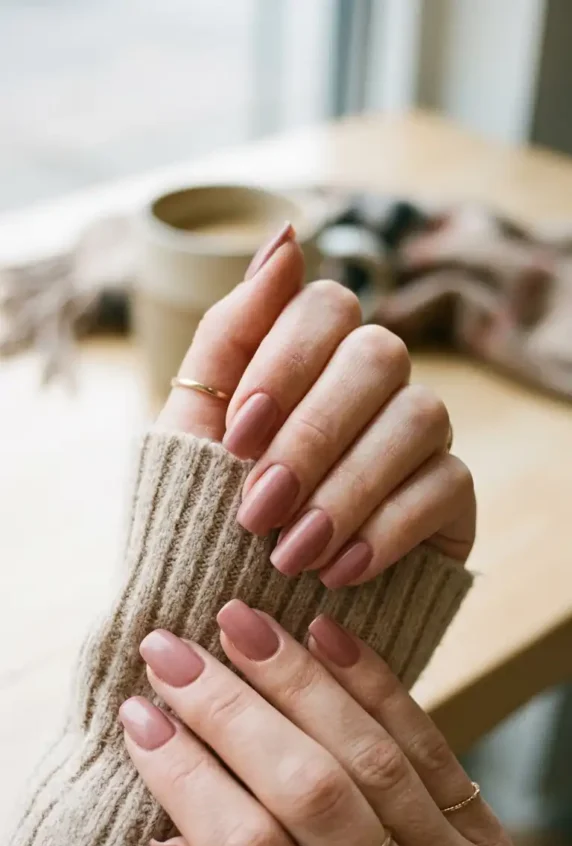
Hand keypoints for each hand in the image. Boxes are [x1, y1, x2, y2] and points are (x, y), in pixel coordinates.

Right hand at [120, 605, 553, 845]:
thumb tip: (169, 838)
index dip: (187, 777)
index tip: (139, 718)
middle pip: (308, 789)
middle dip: (229, 709)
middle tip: (171, 651)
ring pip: (369, 753)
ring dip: (297, 678)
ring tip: (239, 624)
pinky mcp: (490, 841)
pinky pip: (432, 746)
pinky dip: (377, 685)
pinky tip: (326, 637)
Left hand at [158, 224, 475, 584]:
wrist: (246, 600)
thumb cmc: (214, 506)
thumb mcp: (194, 424)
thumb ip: (229, 334)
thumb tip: (284, 239)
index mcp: (307, 354)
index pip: (323, 306)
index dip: (283, 366)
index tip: (236, 439)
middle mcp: (371, 380)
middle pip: (377, 355)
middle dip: (312, 437)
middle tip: (258, 510)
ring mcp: (416, 431)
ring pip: (417, 417)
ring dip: (347, 490)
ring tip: (292, 554)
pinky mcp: (449, 491)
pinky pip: (445, 484)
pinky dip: (388, 529)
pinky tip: (341, 570)